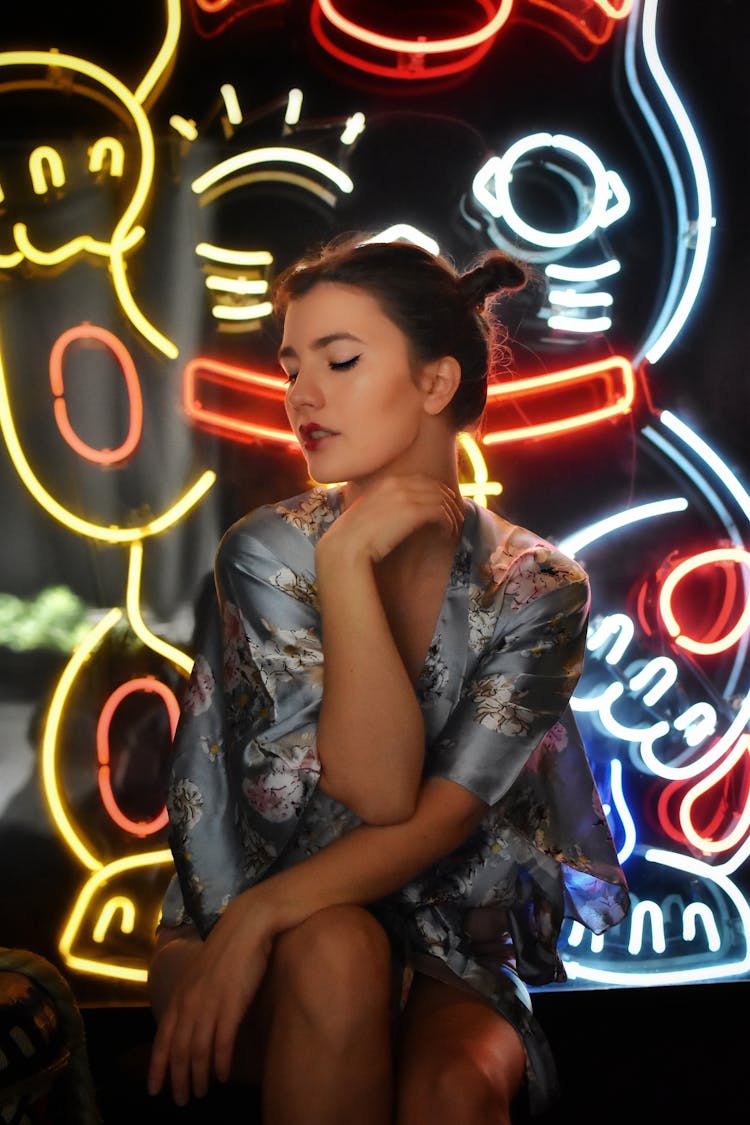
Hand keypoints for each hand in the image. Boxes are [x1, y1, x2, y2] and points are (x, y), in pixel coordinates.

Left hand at [147, 894, 272, 1104]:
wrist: (247, 925)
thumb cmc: (227, 949)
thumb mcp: (200, 974)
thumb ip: (193, 997)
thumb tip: (190, 1021)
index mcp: (181, 994)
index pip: (162, 1038)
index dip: (157, 1066)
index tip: (154, 1090)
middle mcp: (190, 1002)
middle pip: (178, 1050)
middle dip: (177, 1079)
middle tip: (181, 1100)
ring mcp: (210, 1003)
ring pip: (197, 1050)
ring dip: (198, 1075)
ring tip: (201, 1092)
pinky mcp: (231, 1003)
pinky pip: (222, 1041)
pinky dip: (220, 1062)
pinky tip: (222, 1075)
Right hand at [319, 475, 463, 566]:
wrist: (346, 545)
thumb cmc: (352, 536)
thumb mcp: (367, 513)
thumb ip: (383, 507)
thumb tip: (394, 515)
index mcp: (387, 482)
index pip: (422, 480)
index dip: (437, 491)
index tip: (444, 503)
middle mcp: (398, 485)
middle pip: (436, 488)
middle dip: (449, 501)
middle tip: (457, 515)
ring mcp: (406, 497)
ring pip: (441, 500)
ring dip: (451, 514)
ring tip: (454, 527)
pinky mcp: (414, 512)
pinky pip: (441, 513)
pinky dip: (448, 523)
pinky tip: (447, 534)